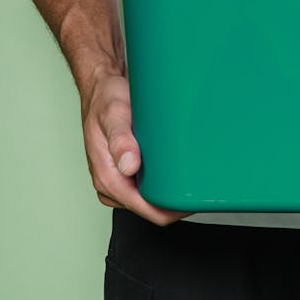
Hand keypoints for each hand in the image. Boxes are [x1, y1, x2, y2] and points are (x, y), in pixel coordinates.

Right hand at [80, 70, 192, 225]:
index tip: (194, 199)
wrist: (101, 89)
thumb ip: (120, 140)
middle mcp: (111, 184)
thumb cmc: (105, 100)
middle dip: (173, 202)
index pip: (146, 210)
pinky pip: (147, 186)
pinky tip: (176, 169)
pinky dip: (162, 181)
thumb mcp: (113, 114)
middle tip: (198, 185)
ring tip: (189, 176)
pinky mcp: (126, 172)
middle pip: (150, 209)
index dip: (171, 210)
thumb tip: (129, 166)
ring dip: (168, 191)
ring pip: (150, 199)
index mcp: (107, 178)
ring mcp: (119, 179)